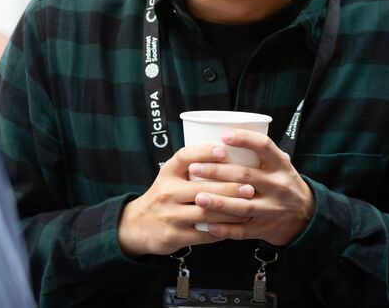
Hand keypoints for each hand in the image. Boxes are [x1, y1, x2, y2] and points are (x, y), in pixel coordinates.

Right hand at [118, 144, 255, 256]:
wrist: (138, 225)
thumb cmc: (164, 195)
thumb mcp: (171, 176)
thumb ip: (193, 165)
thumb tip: (232, 152)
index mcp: (167, 172)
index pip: (184, 157)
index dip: (204, 152)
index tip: (223, 151)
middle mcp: (167, 192)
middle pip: (202, 188)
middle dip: (229, 188)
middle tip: (250, 187)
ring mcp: (170, 215)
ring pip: (206, 213)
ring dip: (230, 211)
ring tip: (249, 206)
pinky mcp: (174, 236)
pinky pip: (203, 234)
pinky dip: (223, 230)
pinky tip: (237, 225)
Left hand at [188, 129, 314, 245]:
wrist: (305, 216)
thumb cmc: (283, 183)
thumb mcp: (280, 164)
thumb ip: (259, 153)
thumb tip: (223, 132)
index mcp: (281, 165)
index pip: (264, 146)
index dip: (244, 139)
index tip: (223, 136)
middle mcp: (278, 185)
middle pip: (245, 176)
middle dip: (217, 172)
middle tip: (194, 167)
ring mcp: (273, 209)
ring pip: (242, 205)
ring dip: (218, 202)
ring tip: (198, 197)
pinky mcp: (266, 228)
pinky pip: (243, 230)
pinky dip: (225, 229)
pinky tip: (208, 224)